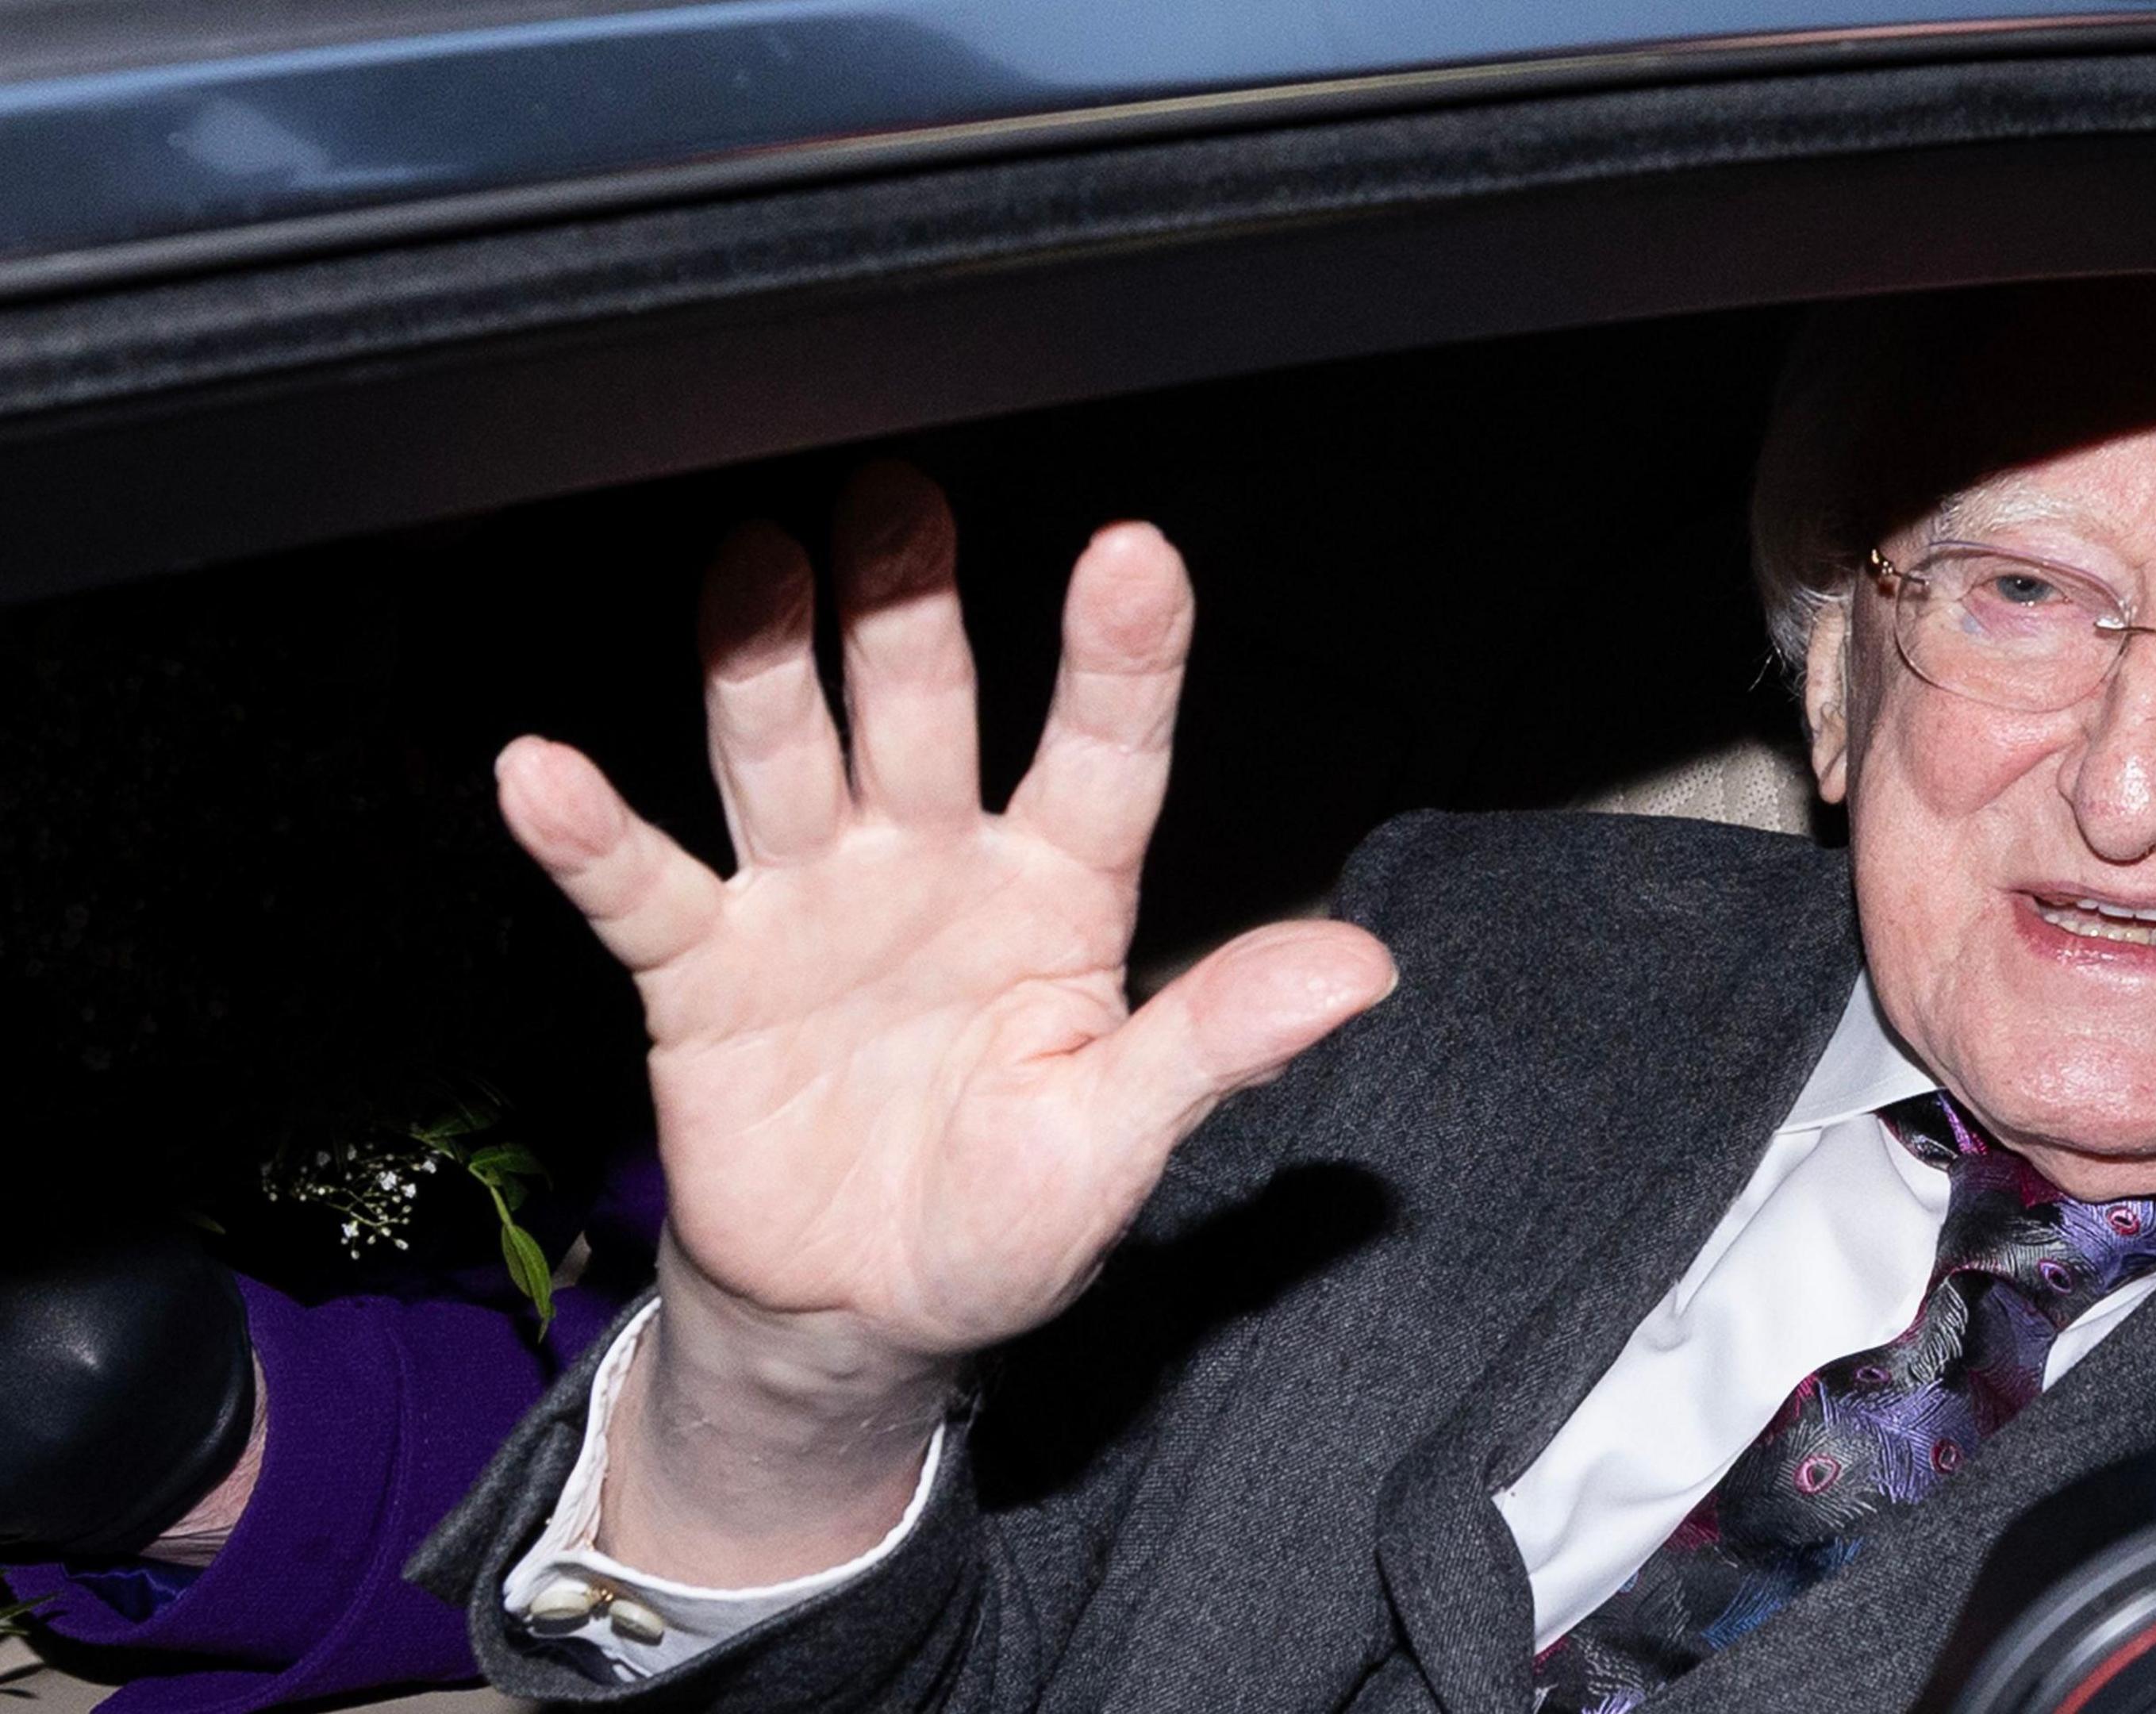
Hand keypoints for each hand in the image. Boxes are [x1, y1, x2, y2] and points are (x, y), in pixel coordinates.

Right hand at [496, 464, 1394, 1413]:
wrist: (862, 1313)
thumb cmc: (1007, 1215)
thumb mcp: (1119, 1137)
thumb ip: (1219, 1041)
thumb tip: (1360, 966)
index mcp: (1059, 896)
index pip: (1102, 758)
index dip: (1117, 661)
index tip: (1135, 555)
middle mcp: (935, 865)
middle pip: (923, 710)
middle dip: (909, 607)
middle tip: (899, 503)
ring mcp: (814, 903)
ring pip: (787, 754)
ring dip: (763, 665)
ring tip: (750, 566)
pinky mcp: (704, 969)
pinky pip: (645, 887)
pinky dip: (591, 835)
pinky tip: (543, 772)